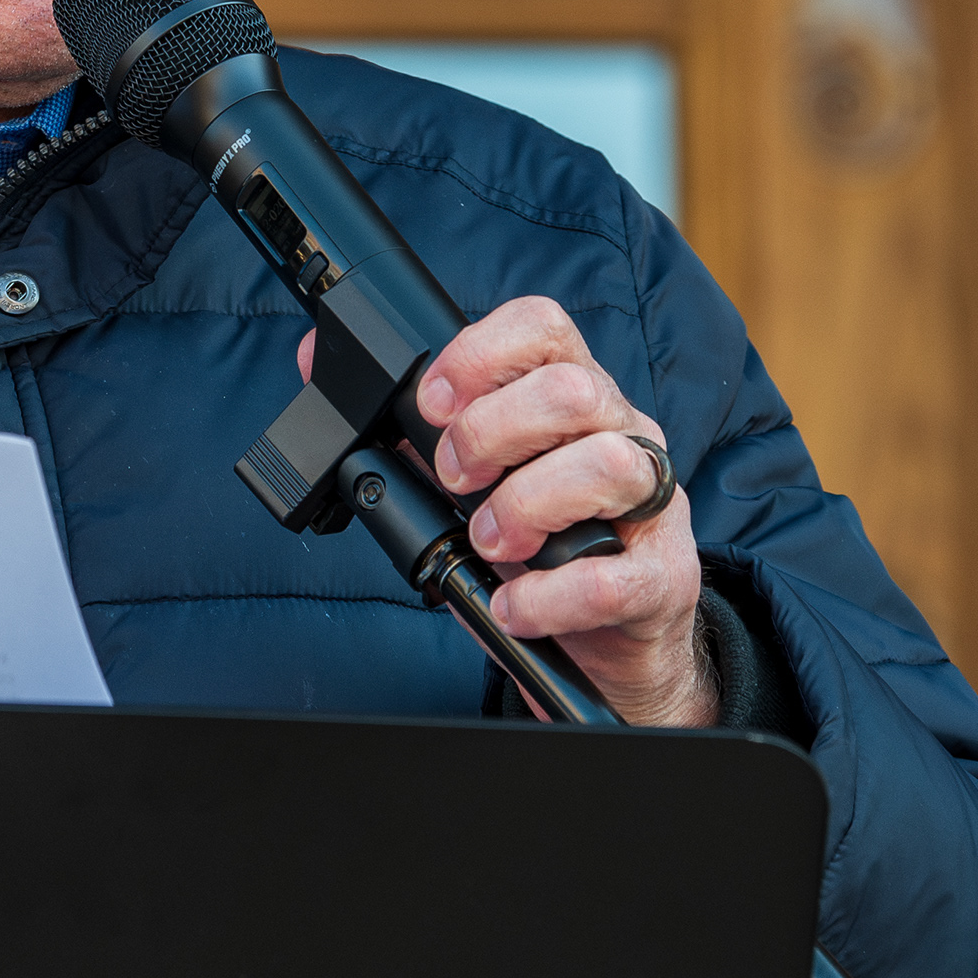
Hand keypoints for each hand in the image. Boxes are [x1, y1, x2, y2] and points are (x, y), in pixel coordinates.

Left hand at [296, 297, 713, 724]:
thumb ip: (410, 432)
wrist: (605, 649)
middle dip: (489, 433)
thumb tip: (316, 360)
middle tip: (453, 480)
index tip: (429, 404)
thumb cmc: (537, 552)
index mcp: (574, 398)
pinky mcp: (661, 578)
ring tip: (489, 541)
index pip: (545, 327)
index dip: (479, 353)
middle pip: (571, 388)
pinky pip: (614, 575)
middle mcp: (622, 434)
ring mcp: (651, 504)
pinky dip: (548, 595)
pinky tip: (514, 604)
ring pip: (604, 463)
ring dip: (525, 504)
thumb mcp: (469, 485)